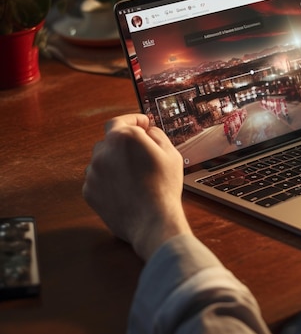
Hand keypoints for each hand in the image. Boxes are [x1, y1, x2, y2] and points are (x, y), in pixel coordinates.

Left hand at [83, 113, 191, 259]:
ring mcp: (93, 172)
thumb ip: (157, 135)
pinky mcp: (89, 191)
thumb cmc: (164, 188)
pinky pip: (97, 179)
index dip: (132, 120)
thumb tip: (148, 132)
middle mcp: (103, 151)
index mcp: (123, 138)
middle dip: (124, 144)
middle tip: (141, 154)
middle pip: (110, 140)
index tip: (141, 124)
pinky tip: (126, 188)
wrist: (152, 221)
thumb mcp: (171, 153)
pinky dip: (108, 180)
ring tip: (134, 176)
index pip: (120, 120)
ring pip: (102, 160)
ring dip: (115, 162)